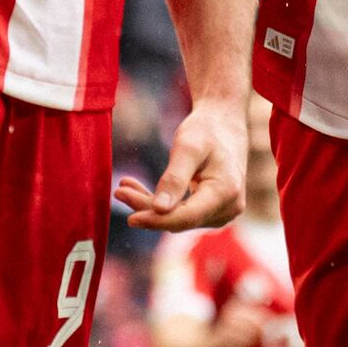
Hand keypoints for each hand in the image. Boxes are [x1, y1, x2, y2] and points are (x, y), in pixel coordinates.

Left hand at [115, 92, 251, 232]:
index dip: (157, 221)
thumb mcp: (188, 147)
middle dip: (147, 209)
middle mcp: (228, 208)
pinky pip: (181, 213)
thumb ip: (175, 178)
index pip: (186, 217)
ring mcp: (221, 212)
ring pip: (178, 218)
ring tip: (124, 187)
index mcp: (226, 192)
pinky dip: (159, 203)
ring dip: (150, 206)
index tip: (130, 219)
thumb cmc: (207, 131)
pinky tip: (136, 190)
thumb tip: (159, 209)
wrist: (224, 125)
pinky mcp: (211, 211)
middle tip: (119, 192)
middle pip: (180, 219)